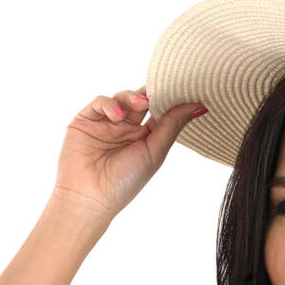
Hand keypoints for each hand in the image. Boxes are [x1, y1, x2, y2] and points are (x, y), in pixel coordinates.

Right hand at [51, 86, 205, 220]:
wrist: (90, 197)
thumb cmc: (125, 182)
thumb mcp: (154, 152)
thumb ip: (172, 126)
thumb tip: (199, 106)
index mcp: (145, 137)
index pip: (159, 111)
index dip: (170, 99)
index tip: (184, 88)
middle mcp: (126, 128)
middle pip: (141, 100)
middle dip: (151, 92)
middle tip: (161, 87)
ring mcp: (106, 123)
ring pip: (121, 98)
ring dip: (132, 97)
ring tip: (141, 104)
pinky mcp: (85, 121)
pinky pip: (99, 103)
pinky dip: (109, 104)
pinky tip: (117, 116)